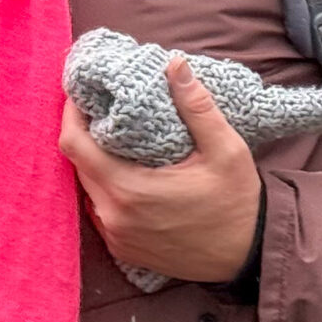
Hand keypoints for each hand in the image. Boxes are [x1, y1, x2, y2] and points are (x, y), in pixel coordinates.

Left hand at [60, 55, 264, 284]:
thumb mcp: (226, 150)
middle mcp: (113, 216)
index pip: (74, 145)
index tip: (79, 96)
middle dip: (84, 137)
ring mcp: (116, 237)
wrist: (251, 256)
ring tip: (113, 143)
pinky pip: (100, 212)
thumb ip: (197, 108)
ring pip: (88, 190)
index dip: (70, 116)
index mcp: (129, 190)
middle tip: (101, 113)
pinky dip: (106, 192)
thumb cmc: (238, 202)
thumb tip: (175, 65)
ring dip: (95, 166)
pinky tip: (126, 176)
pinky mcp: (124, 251)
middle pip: (78, 166)